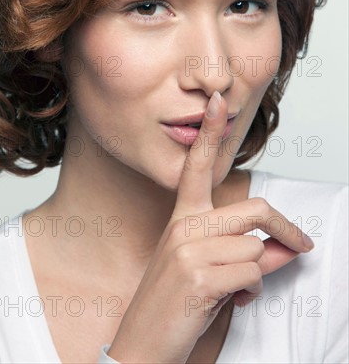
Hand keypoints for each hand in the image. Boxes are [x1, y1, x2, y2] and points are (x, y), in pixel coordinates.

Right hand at [107, 91, 313, 363]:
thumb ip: (247, 252)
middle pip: (253, 210)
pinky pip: (252, 275)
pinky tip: (230, 302)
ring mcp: (189, 250)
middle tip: (300, 245)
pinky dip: (252, 292)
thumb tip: (283, 246)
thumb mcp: (208, 270)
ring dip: (258, 274)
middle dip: (284, 230)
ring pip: (256, 248)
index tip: (217, 102)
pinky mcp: (199, 276)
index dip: (209, 134)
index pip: (197, 169)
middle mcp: (184, 227)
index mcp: (182, 219)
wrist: (142, 346)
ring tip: (235, 289)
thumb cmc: (173, 304)